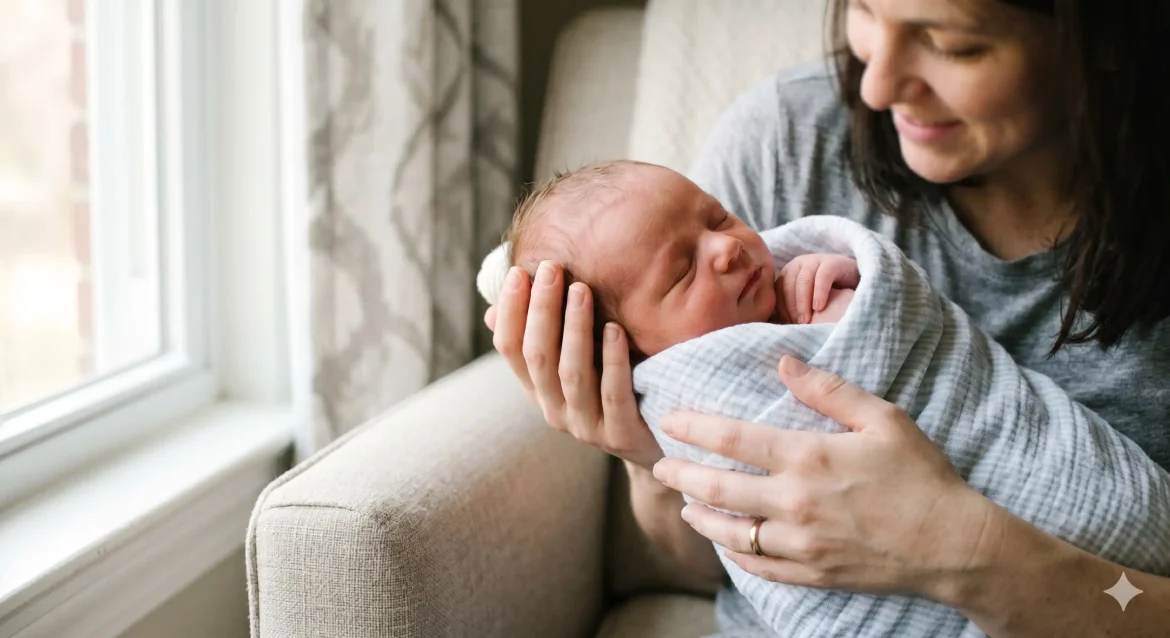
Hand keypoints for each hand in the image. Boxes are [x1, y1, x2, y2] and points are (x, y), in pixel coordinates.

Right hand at [485, 261, 663, 469]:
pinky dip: (613, 360)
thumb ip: (550, 335)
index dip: (510, 311)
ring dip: (574, 328)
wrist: (658, 442)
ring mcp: (586, 426)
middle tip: (550, 268)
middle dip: (541, 310)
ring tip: (581, 289)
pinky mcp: (620, 435)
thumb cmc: (618, 389)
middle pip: (538, 356)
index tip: (518, 273)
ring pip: (572, 373)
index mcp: (539, 390)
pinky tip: (615, 329)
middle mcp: (555, 410)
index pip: (510, 350)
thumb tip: (499, 303)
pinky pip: (613, 394)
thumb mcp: (580, 362)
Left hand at [651, 355, 990, 595]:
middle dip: (680, 474)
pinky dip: (735, 555)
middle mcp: (795, 502)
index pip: (731, 438)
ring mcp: (800, 543)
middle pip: (717, 487)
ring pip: (730, 533)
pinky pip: (759, 567)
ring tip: (685, 505)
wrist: (954, 545)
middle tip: (658, 466)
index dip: (693, 427)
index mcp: (808, 457)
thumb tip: (784, 363)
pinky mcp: (812, 573)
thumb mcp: (883, 418)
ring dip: (700, 517)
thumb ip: (829, 389)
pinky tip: (727, 545)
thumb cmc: (921, 476)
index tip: (669, 420)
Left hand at [776, 254, 859, 324]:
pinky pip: (822, 277)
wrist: (855, 283)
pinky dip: (819, 293)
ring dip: (803, 302)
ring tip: (807, 320)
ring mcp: (815, 260)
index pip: (779, 291)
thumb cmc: (828, 296)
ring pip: (803, 281)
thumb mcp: (807, 301)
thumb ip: (793, 307)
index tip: (788, 325)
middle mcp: (799, 263)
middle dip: (792, 307)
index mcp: (788, 273)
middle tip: (798, 325)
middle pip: (789, 286)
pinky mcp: (832, 262)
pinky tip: (819, 308)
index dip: (782, 309)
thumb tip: (778, 325)